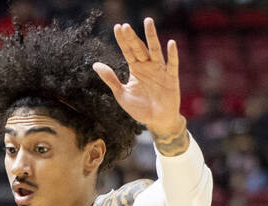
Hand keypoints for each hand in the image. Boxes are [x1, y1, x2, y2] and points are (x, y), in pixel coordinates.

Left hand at [93, 19, 182, 138]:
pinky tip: (170, 43)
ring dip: (152, 36)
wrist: (156, 120)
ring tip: (147, 22)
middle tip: (125, 26)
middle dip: (132, 38)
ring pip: (155, 50)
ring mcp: (160, 70)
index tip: (117, 27)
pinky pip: (172, 65)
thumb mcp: (121, 94)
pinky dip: (172, 54)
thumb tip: (95, 64)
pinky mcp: (171, 78)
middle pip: (139, 48)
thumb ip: (110, 79)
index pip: (128, 51)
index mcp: (136, 69)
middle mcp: (148, 66)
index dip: (122, 40)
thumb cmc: (139, 108)